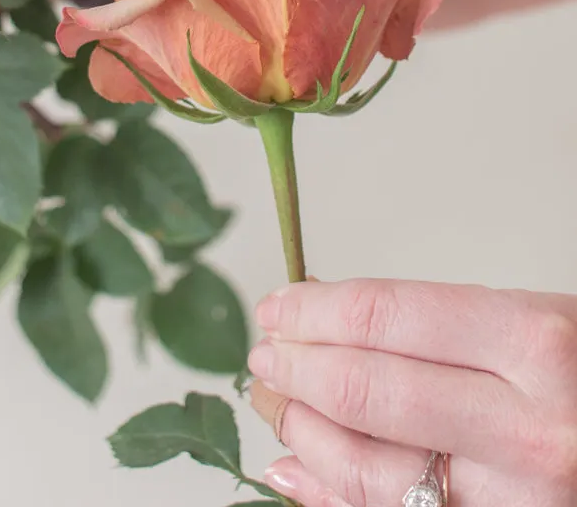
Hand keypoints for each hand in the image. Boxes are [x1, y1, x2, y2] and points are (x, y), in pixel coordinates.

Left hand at [246, 278, 576, 506]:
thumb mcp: (524, 320)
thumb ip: (424, 321)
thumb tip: (316, 312)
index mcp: (532, 342)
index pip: (382, 317)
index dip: (311, 311)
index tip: (276, 309)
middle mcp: (527, 427)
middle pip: (364, 391)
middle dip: (293, 369)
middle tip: (265, 355)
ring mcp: (517, 501)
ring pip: (365, 467)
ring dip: (300, 431)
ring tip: (274, 403)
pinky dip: (327, 491)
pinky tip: (296, 467)